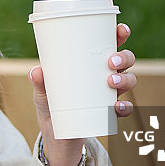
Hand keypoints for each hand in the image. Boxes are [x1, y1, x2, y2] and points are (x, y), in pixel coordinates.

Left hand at [28, 23, 135, 165]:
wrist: (56, 135)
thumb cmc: (51, 104)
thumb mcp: (42, 93)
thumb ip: (39, 82)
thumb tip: (35, 71)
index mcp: (91, 63)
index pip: (110, 44)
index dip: (119, 34)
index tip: (121, 29)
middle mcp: (106, 75)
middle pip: (126, 60)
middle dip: (124, 57)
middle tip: (111, 61)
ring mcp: (110, 94)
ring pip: (129, 80)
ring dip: (125, 79)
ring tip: (111, 81)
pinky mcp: (110, 113)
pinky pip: (124, 108)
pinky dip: (124, 106)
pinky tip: (117, 106)